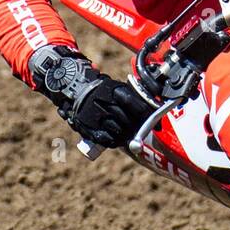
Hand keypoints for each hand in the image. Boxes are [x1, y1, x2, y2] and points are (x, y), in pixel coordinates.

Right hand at [28, 46, 153, 148]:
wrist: (73, 88)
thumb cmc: (103, 90)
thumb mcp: (118, 88)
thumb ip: (135, 98)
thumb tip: (157, 113)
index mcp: (114, 90)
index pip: (135, 104)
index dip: (147, 115)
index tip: (153, 122)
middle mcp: (104, 102)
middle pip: (127, 120)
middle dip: (137, 127)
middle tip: (143, 131)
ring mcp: (94, 114)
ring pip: (117, 130)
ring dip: (127, 135)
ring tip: (131, 136)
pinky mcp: (86, 125)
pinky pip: (104, 138)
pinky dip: (114, 141)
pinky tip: (118, 140)